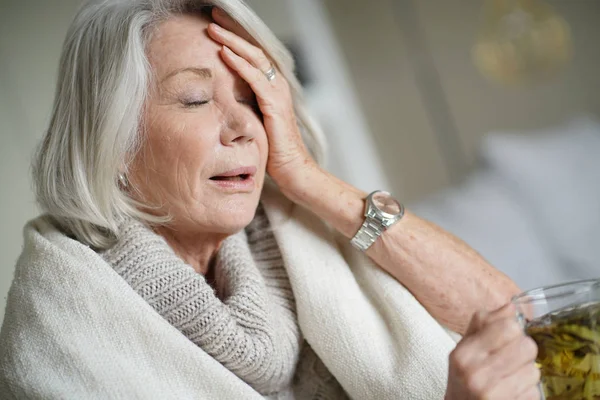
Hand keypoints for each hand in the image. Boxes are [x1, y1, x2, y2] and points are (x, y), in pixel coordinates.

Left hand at [207, 8, 318, 192]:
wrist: (293, 169)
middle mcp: (277, 86)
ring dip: (232, 41)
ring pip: (254, 58)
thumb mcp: (255, 122)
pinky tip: (224, 52)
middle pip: (253, 49)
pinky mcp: (274, 105)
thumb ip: (244, 106)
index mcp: (272, 88)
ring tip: (213, 29)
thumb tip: (222, 98)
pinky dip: (238, 64)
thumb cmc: (274, 150)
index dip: (235, 39)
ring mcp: (277, 94)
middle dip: (232, 32)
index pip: (252, 56)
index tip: (216, 27)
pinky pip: (254, 79)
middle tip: (212, 17)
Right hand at [445, 304, 540, 399]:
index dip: (514, 331)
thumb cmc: (463, 380)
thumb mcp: (464, 349)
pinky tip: (512, 393)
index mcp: (464, 353)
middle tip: (513, 360)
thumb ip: (485, 325)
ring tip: (511, 378)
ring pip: (534, 370)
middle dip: (524, 352)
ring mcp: (492, 393)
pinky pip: (535, 393)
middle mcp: (476, 372)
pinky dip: (528, 392)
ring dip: (527, 374)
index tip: (507, 339)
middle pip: (527, 346)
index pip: (508, 327)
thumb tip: (512, 306)